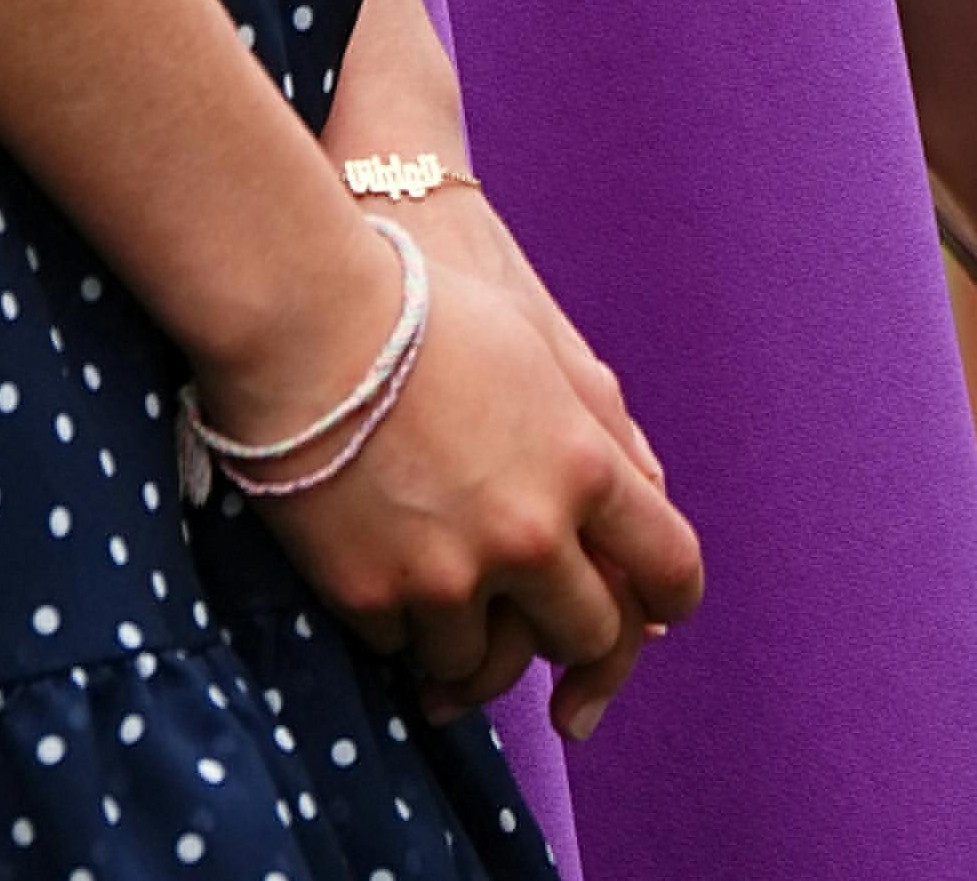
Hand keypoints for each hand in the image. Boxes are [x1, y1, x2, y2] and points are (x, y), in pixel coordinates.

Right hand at [255, 252, 700, 740]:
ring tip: (444, 594)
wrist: (304, 315)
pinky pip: (403, 650)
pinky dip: (399, 622)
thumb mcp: (540, 348)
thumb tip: (649, 505)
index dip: (671, 596)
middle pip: (589, 638)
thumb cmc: (427, 308)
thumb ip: (606, 435)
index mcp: (582, 467)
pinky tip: (383, 570)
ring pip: (485, 668)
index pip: (672, 565)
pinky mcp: (372, 598)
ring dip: (470, 637)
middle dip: (573, 638)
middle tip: (539, 624)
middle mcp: (529, 535)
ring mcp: (449, 576)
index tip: (654, 611)